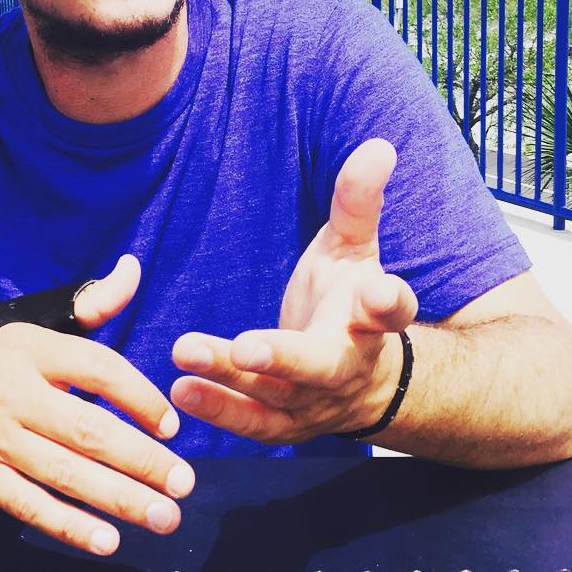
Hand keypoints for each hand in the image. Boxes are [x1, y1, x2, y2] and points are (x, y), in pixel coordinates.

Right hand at [0, 255, 195, 554]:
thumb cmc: (3, 356)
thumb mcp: (40, 319)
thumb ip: (92, 303)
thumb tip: (133, 268)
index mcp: (32, 350)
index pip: (97, 369)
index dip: (140, 396)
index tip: (172, 424)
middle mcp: (12, 395)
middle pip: (85, 429)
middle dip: (140, 459)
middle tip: (184, 482)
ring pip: (62, 473)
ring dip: (118, 499)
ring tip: (165, 517)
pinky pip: (29, 507)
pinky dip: (69, 526)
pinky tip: (110, 541)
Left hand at [171, 138, 417, 443]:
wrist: (364, 382)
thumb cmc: (350, 301)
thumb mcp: (354, 249)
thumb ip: (358, 203)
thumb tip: (378, 146)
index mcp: (374, 321)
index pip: (391, 311)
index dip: (388, 303)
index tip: (381, 293)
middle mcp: (348, 366)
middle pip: (319, 365)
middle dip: (283, 357)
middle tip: (247, 348)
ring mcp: (316, 402)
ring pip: (274, 396)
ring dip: (229, 380)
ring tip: (185, 354)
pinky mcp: (286, 425)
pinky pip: (252, 424)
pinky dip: (218, 410)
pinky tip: (180, 390)